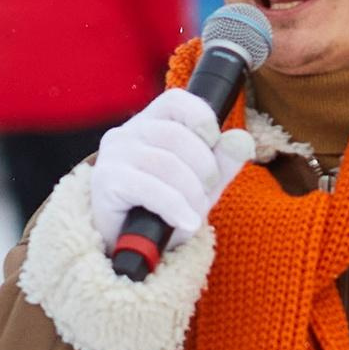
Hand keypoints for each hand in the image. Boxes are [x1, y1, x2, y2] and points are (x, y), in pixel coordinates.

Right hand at [87, 89, 250, 254]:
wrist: (129, 248)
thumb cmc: (162, 211)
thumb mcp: (200, 185)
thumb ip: (222, 162)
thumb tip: (242, 140)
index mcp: (149, 124)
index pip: (177, 101)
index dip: (202, 119)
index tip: (212, 147)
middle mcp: (126, 133)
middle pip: (177, 135)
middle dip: (204, 169)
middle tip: (206, 195)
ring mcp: (113, 156)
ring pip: (166, 164)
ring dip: (191, 195)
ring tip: (194, 216)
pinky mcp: (106, 182)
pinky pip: (151, 188)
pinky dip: (175, 208)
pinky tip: (184, 223)